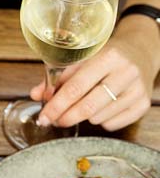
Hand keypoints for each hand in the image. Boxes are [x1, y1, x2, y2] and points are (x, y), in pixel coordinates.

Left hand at [31, 23, 158, 131]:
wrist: (140, 52)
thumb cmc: (106, 57)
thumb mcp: (83, 59)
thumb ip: (58, 78)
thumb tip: (36, 95)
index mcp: (109, 56)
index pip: (76, 87)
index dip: (56, 106)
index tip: (44, 117)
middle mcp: (126, 72)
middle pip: (87, 107)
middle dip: (65, 118)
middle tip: (55, 121)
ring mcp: (137, 90)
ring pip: (97, 118)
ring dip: (83, 117)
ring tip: (83, 105)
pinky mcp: (142, 105)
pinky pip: (111, 125)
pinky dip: (100, 121)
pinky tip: (101, 108)